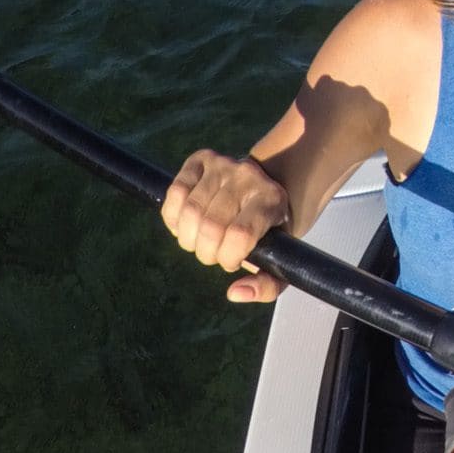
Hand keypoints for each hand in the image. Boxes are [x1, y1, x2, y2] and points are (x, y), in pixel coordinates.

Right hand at [160, 149, 291, 302]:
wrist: (272, 185)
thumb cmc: (272, 230)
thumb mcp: (280, 261)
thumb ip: (266, 286)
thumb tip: (234, 293)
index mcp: (272, 200)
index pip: (239, 236)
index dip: (228, 258)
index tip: (232, 262)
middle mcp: (248, 177)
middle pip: (210, 227)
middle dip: (206, 253)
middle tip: (214, 254)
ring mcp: (224, 164)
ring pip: (189, 212)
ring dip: (188, 238)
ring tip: (201, 241)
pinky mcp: (201, 159)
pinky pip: (175, 192)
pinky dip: (173, 217)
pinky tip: (185, 225)